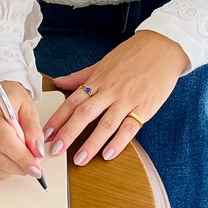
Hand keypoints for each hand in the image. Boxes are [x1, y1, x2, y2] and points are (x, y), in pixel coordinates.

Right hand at [0, 81, 44, 180]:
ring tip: (24, 161)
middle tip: (34, 166)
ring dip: (12, 169)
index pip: (5, 141)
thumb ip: (34, 129)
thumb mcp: (28, 107)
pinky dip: (3, 170)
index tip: (36, 167)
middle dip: (20, 166)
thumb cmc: (12, 99)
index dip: (22, 157)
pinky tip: (12, 160)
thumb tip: (37, 151)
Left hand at [42, 30, 189, 165]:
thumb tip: (58, 82)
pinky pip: (129, 127)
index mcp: (97, 80)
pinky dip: (118, 142)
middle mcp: (109, 90)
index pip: (73, 101)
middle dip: (68, 132)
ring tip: (79, 159)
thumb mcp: (103, 63)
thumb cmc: (132, 55)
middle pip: (85, 113)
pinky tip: (108, 154)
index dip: (58, 118)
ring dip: (91, 143)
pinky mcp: (144, 107)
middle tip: (55, 150)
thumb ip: (81, 76)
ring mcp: (127, 99)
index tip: (45, 133)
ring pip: (106, 123)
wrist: (161, 47)